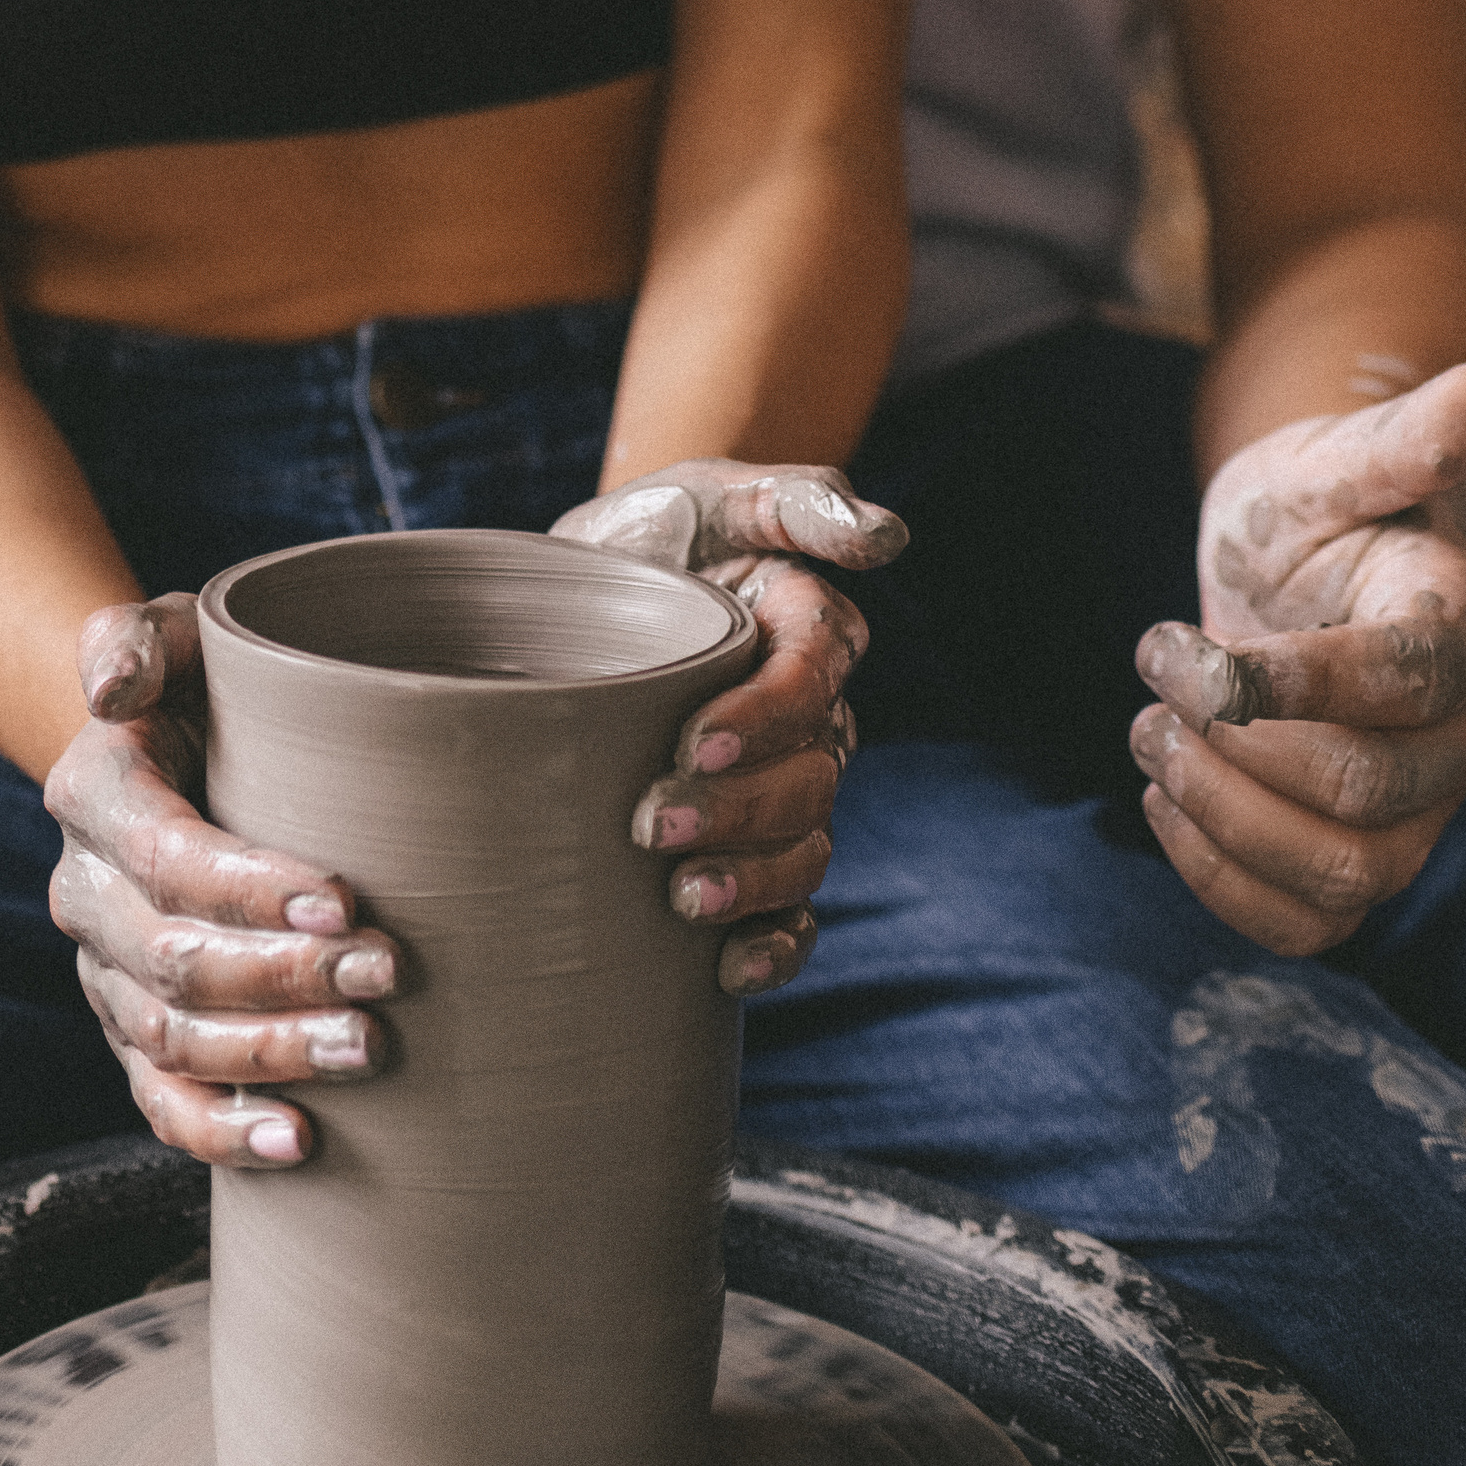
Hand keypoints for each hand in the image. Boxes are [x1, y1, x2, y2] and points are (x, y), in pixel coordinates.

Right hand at [46, 598, 400, 1169]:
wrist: (188, 749)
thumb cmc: (212, 686)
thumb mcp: (182, 636)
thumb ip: (140, 638)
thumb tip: (112, 688)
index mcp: (95, 798)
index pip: (168, 858)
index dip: (253, 889)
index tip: (348, 900)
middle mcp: (88, 894)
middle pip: (174, 962)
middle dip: (284, 977)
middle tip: (390, 975)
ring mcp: (108, 975)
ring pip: (173, 1040)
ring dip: (270, 1055)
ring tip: (366, 1049)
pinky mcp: (137, 1033)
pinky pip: (161, 1102)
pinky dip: (223, 1132)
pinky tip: (299, 1143)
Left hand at [552, 459, 907, 993]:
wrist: (577, 600)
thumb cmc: (650, 538)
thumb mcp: (711, 495)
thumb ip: (793, 500)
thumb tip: (888, 537)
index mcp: (808, 634)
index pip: (813, 679)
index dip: (764, 717)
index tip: (691, 741)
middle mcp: (808, 720)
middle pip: (808, 779)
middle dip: (739, 810)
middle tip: (653, 824)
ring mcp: (779, 788)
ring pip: (803, 850)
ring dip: (753, 883)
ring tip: (684, 899)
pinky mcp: (742, 842)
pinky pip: (791, 911)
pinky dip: (772, 946)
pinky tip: (728, 970)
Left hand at [1133, 364, 1465, 953]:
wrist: (1296, 582)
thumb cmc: (1311, 520)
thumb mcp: (1329, 467)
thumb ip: (1396, 443)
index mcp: (1461, 631)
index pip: (1402, 681)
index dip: (1286, 682)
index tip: (1178, 650)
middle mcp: (1461, 737)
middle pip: (1360, 790)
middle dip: (1227, 746)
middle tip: (1154, 686)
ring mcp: (1416, 815)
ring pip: (1342, 876)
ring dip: (1217, 816)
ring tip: (1151, 739)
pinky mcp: (1357, 866)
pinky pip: (1305, 928)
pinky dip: (1218, 882)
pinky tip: (1164, 801)